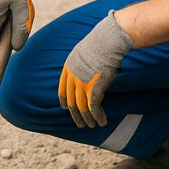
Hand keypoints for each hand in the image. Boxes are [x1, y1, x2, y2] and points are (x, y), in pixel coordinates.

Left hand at [58, 11, 136, 127]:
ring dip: (86, 119)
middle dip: (75, 115)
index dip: (64, 100)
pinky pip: (94, 108)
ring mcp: (82, 84)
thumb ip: (81, 64)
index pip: (62, 88)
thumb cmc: (100, 44)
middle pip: (71, 101)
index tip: (65, 107)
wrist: (107, 42)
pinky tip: (102, 122)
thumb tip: (86, 70)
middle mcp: (72, 77)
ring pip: (81, 107)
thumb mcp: (83, 52)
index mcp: (68, 67)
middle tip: (80, 124)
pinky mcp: (94, 88)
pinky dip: (98, 116)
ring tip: (91, 126)